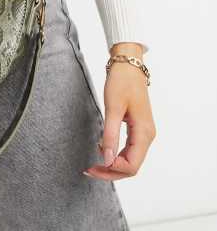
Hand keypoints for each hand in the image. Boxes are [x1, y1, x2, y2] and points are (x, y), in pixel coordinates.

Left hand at [83, 43, 155, 180]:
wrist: (128, 65)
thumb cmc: (122, 82)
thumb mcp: (113, 108)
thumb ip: (110, 135)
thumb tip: (107, 160)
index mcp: (144, 133)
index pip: (132, 165)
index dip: (113, 170)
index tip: (94, 165)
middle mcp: (147, 136)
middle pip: (132, 166)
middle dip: (111, 171)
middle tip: (90, 170)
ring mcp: (144, 133)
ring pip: (130, 159)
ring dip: (113, 165)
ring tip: (94, 165)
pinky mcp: (138, 128)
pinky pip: (129, 149)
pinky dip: (116, 154)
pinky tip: (102, 150)